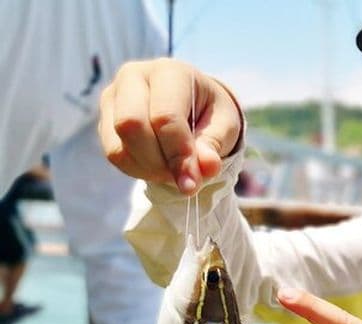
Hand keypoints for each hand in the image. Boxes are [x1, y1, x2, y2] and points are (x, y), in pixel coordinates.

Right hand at [98, 58, 241, 194]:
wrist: (193, 106)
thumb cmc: (210, 113)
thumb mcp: (224, 126)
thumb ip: (214, 145)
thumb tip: (207, 168)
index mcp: (170, 71)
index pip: (165, 116)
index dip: (178, 154)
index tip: (192, 182)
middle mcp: (134, 76)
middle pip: (131, 125)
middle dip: (159, 162)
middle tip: (184, 178)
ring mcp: (113, 96)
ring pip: (119, 145)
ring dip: (149, 169)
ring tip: (175, 171)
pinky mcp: (104, 118)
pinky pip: (114, 154)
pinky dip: (138, 170)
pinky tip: (159, 166)